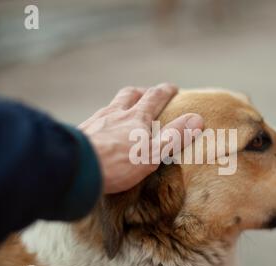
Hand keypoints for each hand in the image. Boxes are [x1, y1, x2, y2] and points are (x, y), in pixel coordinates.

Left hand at [79, 83, 203, 193]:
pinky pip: (95, 120)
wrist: (77, 168)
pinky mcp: (81, 132)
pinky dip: (103, 120)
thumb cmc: (118, 163)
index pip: (154, 97)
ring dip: (120, 105)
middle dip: (141, 92)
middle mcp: (115, 113)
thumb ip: (174, 137)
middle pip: (128, 95)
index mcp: (136, 118)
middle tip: (147, 94)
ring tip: (123, 112)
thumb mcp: (153, 153)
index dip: (165, 91)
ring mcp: (96, 121)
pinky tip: (101, 131)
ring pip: (110, 106)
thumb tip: (198, 119)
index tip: (173, 88)